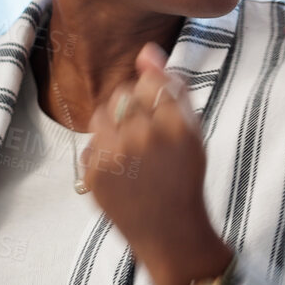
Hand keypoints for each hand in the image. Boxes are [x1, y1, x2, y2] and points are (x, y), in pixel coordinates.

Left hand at [85, 44, 233, 284]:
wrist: (171, 235)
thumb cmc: (184, 180)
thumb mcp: (192, 133)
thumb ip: (173, 89)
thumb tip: (147, 50)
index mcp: (176, 126)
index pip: (150, 81)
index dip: (152, 94)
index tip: (157, 112)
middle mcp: (145, 138)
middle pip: (124, 95)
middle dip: (132, 108)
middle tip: (145, 136)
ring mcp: (116, 157)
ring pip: (102, 114)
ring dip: (113, 124)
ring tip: (131, 149)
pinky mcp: (94, 175)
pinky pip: (92, 143)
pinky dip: (103, 151)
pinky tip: (121, 171)